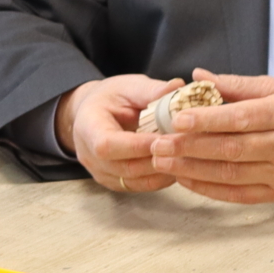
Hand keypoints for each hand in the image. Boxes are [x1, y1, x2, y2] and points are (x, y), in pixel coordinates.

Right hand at [55, 75, 178, 192]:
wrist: (94, 113)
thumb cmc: (110, 97)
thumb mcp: (127, 86)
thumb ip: (150, 90)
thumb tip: (177, 87)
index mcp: (88, 127)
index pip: (108, 145)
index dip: (138, 145)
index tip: (167, 138)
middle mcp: (89, 156)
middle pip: (125, 168)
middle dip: (157, 159)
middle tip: (185, 148)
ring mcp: (101, 173)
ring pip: (134, 181)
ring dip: (162, 171)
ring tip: (186, 157)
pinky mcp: (114, 182)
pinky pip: (139, 186)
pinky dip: (160, 178)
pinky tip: (178, 165)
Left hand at [148, 70, 273, 204]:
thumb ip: (237, 83)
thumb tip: (197, 76)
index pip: (241, 118)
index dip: (207, 120)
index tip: (178, 118)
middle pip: (231, 149)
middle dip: (190, 147)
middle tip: (159, 143)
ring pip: (230, 174)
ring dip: (192, 169)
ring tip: (164, 160)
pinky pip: (238, 194)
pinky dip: (209, 188)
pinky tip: (186, 178)